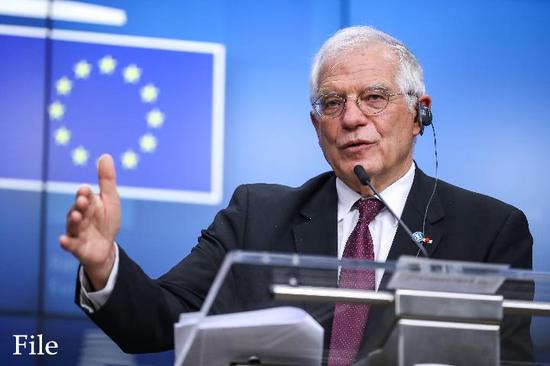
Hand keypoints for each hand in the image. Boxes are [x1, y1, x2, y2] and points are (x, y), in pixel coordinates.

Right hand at [59, 154, 120, 289]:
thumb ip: (107, 180)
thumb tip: (105, 155)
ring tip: (75, 216)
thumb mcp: (110, 200)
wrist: (106, 247)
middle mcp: (79, 216)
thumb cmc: (107, 220)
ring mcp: (76, 231)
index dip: (84, 193)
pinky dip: (66, 242)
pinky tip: (63, 240)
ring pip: (72, 225)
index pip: (85, 196)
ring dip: (72, 220)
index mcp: (88, 204)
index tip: (85, 189)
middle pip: (77, 209)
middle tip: (83, 201)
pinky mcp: (76, 246)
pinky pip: (69, 244)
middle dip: (79, 205)